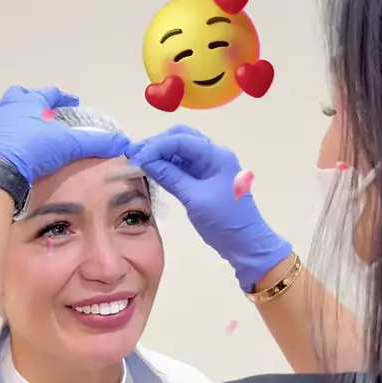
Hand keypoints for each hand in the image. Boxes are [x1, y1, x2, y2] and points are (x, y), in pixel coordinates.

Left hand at [0, 86, 128, 183]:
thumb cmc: (32, 150)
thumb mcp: (68, 145)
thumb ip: (95, 143)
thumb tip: (122, 142)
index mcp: (30, 101)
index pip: (50, 93)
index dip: (63, 98)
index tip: (72, 102)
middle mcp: (6, 105)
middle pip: (20, 97)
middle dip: (32, 103)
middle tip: (42, 115)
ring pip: (0, 111)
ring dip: (10, 117)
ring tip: (20, 128)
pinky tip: (3, 146)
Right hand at [128, 125, 291, 290]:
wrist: (246, 244)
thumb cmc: (224, 221)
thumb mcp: (194, 199)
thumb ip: (170, 177)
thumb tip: (146, 161)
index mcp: (216, 156)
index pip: (182, 140)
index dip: (156, 146)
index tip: (136, 156)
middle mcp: (213, 156)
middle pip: (182, 138)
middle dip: (157, 144)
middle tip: (135, 155)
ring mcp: (209, 168)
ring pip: (181, 151)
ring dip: (161, 154)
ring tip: (139, 162)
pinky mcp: (204, 180)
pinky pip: (183, 166)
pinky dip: (167, 166)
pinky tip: (152, 170)